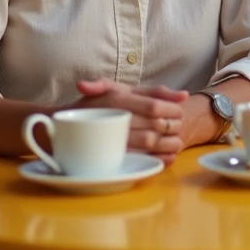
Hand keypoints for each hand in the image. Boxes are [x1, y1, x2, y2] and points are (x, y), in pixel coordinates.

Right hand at [73, 79, 188, 163]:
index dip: (171, 109)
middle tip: (178, 126)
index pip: (154, 106)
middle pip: (155, 125)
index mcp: (118, 99)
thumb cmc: (100, 103)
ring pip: (150, 143)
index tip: (179, 111)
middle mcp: (115, 118)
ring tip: (176, 141)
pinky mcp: (111, 157)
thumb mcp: (124, 89)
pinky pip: (140, 160)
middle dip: (173, 126)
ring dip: (169, 143)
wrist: (64, 125)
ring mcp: (113, 140)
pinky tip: (168, 156)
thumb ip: (154, 91)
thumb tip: (184, 95)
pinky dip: (159, 160)